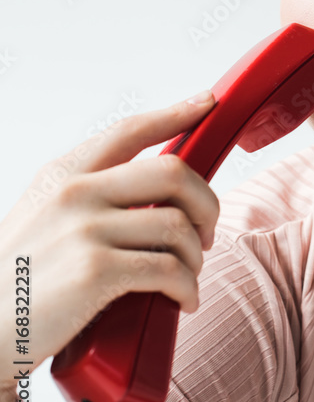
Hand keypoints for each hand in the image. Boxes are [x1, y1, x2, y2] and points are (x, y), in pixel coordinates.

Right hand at [0, 92, 219, 400]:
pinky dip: (187, 287)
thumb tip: (144, 189)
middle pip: (173, 173)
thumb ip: (86, 196)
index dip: (175, 113)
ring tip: (189, 275)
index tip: (206, 102)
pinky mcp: (95, 271)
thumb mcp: (41, 216)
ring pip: (178, 225)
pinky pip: (168, 269)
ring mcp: (85, 229)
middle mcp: (76, 192)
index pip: (130, 130)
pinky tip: (184, 299)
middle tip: (206, 232)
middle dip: (206, 203)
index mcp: (63, 174)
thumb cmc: (16, 280)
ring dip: (196, 256)